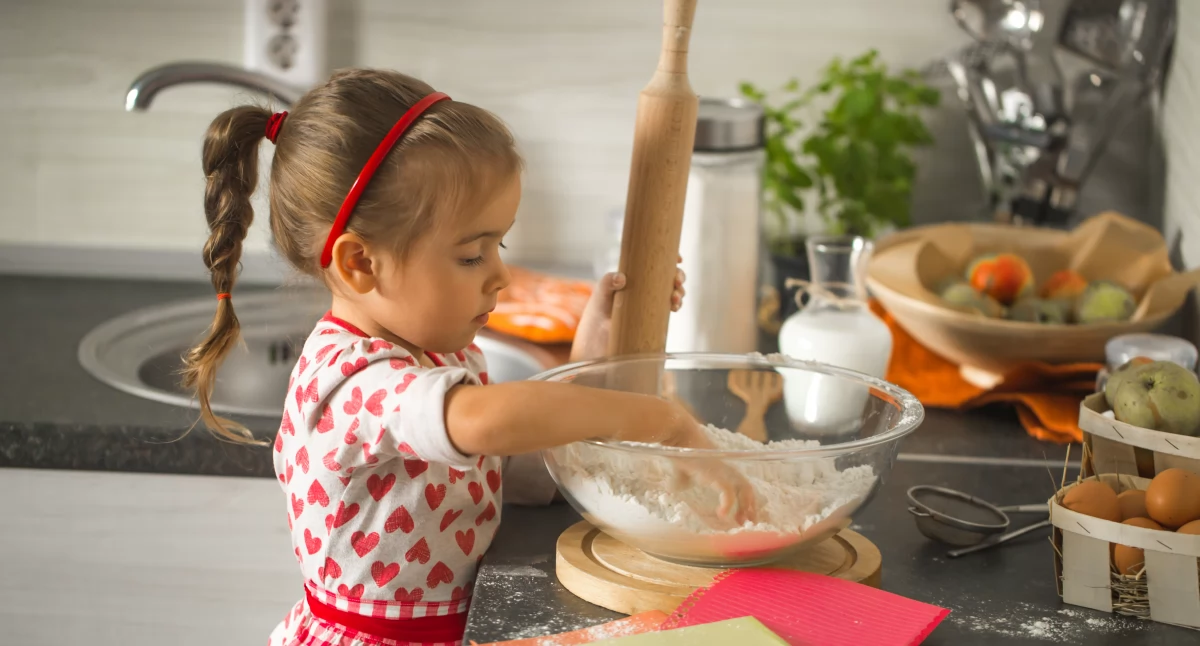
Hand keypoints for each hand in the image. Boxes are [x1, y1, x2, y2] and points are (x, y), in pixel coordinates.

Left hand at [570, 257, 686, 362]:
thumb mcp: (599, 296)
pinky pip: (669, 308)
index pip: (653, 263)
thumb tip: (622, 278)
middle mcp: (643, 289)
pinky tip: (675, 306)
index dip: (669, 258)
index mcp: (632, 278)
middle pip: (667, 277)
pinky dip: (676, 304)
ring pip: (672, 292)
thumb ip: (607, 283)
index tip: (678, 259)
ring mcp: (649, 304)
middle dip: (678, 276)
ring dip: (679, 291)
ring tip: (675, 297)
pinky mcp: (653, 319)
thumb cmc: (595, 317)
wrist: (596, 344)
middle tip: (677, 281)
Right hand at [661, 414, 757, 527]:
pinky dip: (728, 504)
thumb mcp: (683, 467)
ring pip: (744, 489)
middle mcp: (726, 468)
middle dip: (749, 506)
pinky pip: (727, 491)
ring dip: (744, 506)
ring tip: (741, 522)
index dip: (744, 500)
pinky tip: (722, 514)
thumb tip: (677, 486)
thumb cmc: (680, 448)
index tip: (742, 516)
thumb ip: (684, 478)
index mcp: (722, 467)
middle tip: (748, 523)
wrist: (678, 433)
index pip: (740, 485)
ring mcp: (722, 470)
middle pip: (747, 487)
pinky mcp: (715, 472)